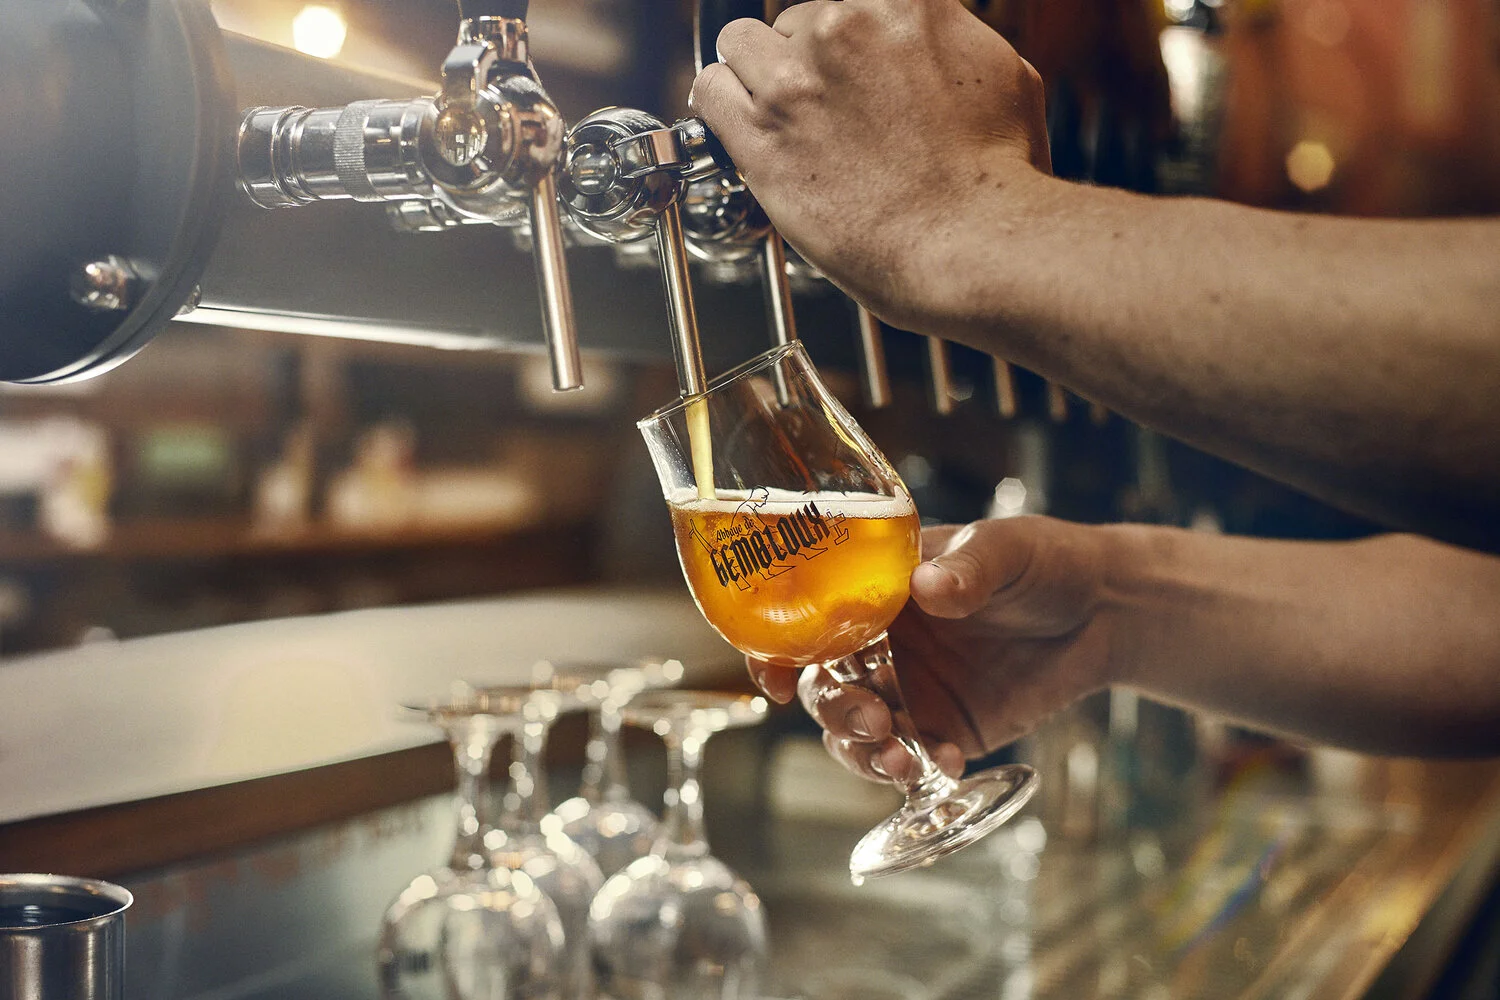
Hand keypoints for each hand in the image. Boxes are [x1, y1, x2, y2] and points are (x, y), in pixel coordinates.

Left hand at [689, 0, 1050, 329]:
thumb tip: (938, 42)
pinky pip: (710, 92)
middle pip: (794, 22)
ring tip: (775, 115)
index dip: (844, 40)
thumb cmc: (996, 176)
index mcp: (904, 5)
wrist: (970, 241)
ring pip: (741, 45)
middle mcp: (844, 29)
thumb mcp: (1004, 76)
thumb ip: (954, 44)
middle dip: (805, 62)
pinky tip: (740, 127)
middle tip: (824, 111)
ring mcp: (796, 81)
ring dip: (754, 75)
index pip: (845, 3)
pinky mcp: (760, 136)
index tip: (844, 64)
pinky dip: (720, 104)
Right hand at [748, 517, 1115, 783]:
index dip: (776, 650)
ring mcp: (910, 690)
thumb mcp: (1006, 549)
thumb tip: (929, 587)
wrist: (1105, 612)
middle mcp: (881, 643)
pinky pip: (913, 757)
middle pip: (824, 685)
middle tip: (874, 722)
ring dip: (864, 751)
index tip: (776, 680)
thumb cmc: (1043, 561)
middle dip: (836, 711)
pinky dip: (919, 768)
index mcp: (875, 590)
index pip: (805, 619)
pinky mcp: (946, 728)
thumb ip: (968, 568)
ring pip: (857, 731)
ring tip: (901, 760)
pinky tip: (944, 763)